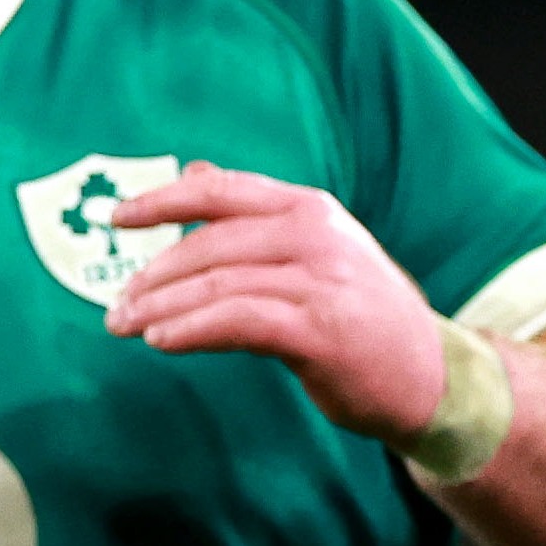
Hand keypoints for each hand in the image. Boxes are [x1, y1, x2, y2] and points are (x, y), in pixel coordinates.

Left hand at [100, 164, 448, 439]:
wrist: (429, 375)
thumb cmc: (360, 314)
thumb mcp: (313, 250)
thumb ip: (252, 215)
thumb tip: (192, 169)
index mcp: (309, 208)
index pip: (221, 191)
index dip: (163, 200)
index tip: (117, 217)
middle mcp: (316, 235)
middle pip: (209, 243)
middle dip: (152, 275)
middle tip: (116, 305)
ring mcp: (322, 281)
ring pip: (217, 283)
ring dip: (160, 308)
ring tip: (125, 327)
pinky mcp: (321, 330)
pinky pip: (237, 321)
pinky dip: (190, 329)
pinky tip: (162, 341)